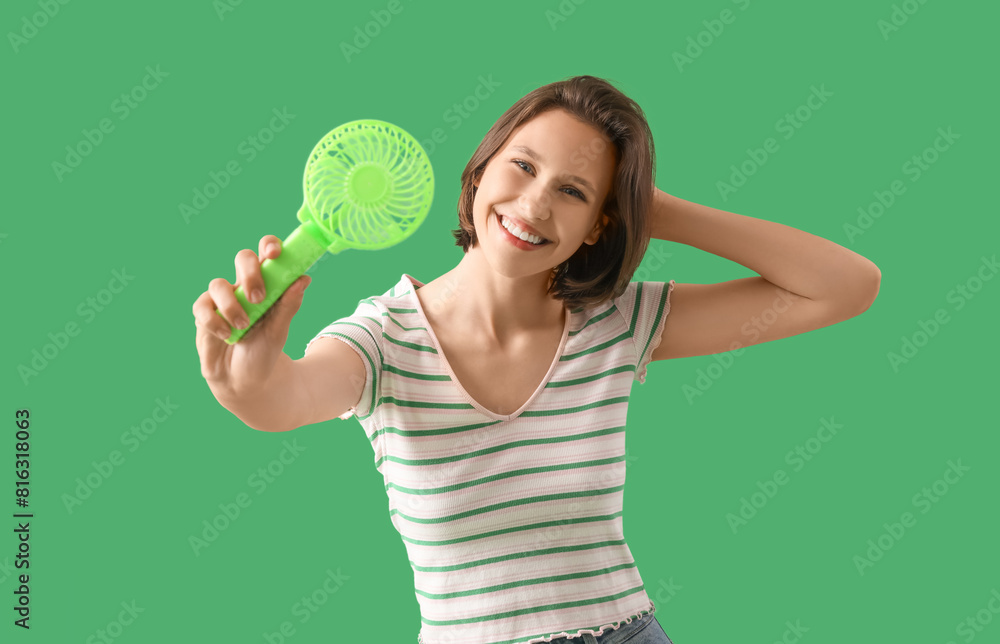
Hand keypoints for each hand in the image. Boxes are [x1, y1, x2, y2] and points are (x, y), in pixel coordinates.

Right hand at [192, 235, 311, 398]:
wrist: (244, 381)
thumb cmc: (263, 351)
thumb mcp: (279, 331)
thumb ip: (289, 305)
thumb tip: (303, 279)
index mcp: (267, 285)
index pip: (267, 254)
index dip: (270, 245)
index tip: (275, 253)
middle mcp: (243, 286)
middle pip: (242, 258)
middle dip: (250, 273)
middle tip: (259, 297)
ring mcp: (222, 299)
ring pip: (218, 283)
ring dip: (232, 305)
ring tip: (243, 326)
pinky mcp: (203, 314)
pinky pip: (202, 307)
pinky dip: (215, 321)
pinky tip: (227, 335)